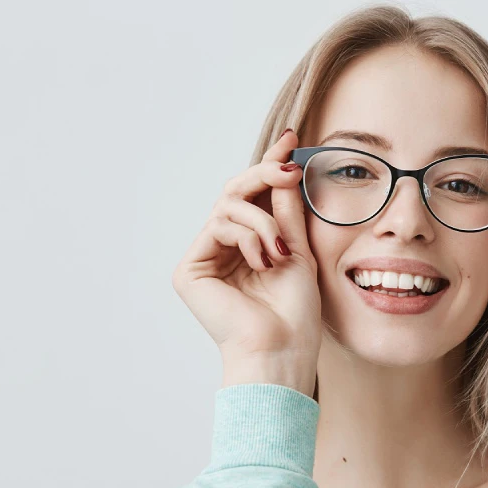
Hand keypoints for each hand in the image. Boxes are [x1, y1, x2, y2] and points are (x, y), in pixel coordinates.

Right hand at [171, 129, 320, 393]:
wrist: (283, 349)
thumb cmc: (296, 314)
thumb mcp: (298, 250)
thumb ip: (287, 211)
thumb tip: (286, 167)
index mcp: (248, 249)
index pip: (255, 198)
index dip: (270, 166)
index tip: (292, 138)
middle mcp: (222, 252)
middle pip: (235, 193)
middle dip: (265, 175)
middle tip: (290, 169)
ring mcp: (204, 260)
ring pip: (228, 206)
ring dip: (262, 221)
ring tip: (279, 250)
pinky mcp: (189, 271)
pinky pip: (219, 226)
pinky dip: (248, 237)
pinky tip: (263, 261)